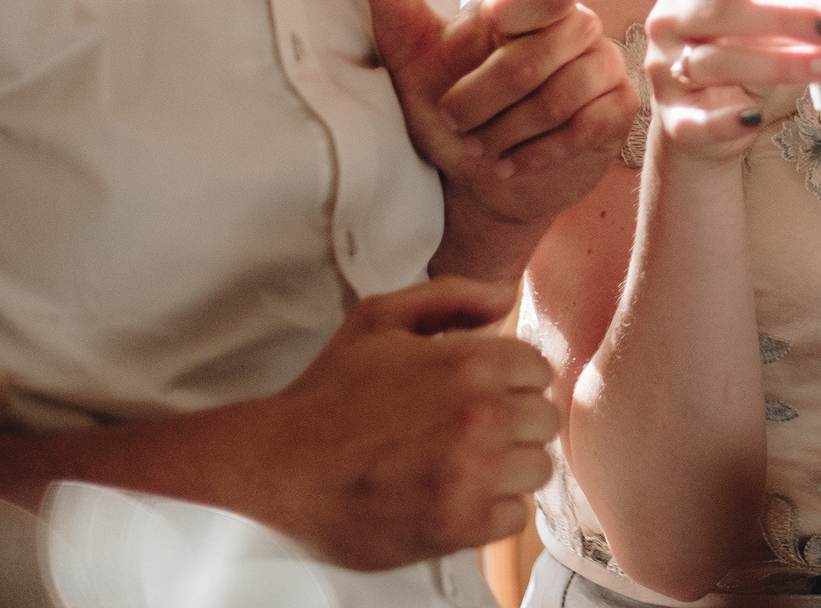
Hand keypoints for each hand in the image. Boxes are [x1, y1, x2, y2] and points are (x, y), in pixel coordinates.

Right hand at [256, 276, 557, 570]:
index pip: (540, 370)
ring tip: (464, 464)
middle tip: (469, 430)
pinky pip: (514, 518)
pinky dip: (491, 511)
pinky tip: (456, 495)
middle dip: (513, 421)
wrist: (276, 464)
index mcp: (471, 362)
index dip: (511, 380)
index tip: (481, 392)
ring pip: (536, 469)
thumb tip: (507, 297)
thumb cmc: (329, 393)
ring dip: (507, 467)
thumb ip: (454, 295)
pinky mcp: (458, 525)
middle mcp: (481, 417)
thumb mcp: (381, 317)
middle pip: (544, 420)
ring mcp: (472, 474)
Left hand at [365, 0, 635, 231]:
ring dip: (506, 133)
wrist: (480, 175)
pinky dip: (539, 153)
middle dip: (481, 102)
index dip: (517, 11)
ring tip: (481, 147)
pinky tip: (511, 163)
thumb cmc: (449, 109)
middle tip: (456, 123)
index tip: (488, 30)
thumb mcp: (410, 56)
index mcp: (528, 2)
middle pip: (533, 60)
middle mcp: (575, 25)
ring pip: (560, 99)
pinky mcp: (618, 109)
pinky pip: (587, 127)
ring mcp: (603, 66)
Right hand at [645, 0, 820, 156]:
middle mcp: (668, 24)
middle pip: (719, 13)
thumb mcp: (775, 32)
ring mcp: (667, 74)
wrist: (701, 127)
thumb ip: (819, 17)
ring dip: (777, 65)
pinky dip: (727, 120)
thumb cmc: (744, 59)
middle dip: (782, 18)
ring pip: (715, 64)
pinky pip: (697, 121)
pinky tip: (756, 118)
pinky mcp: (675, 122)